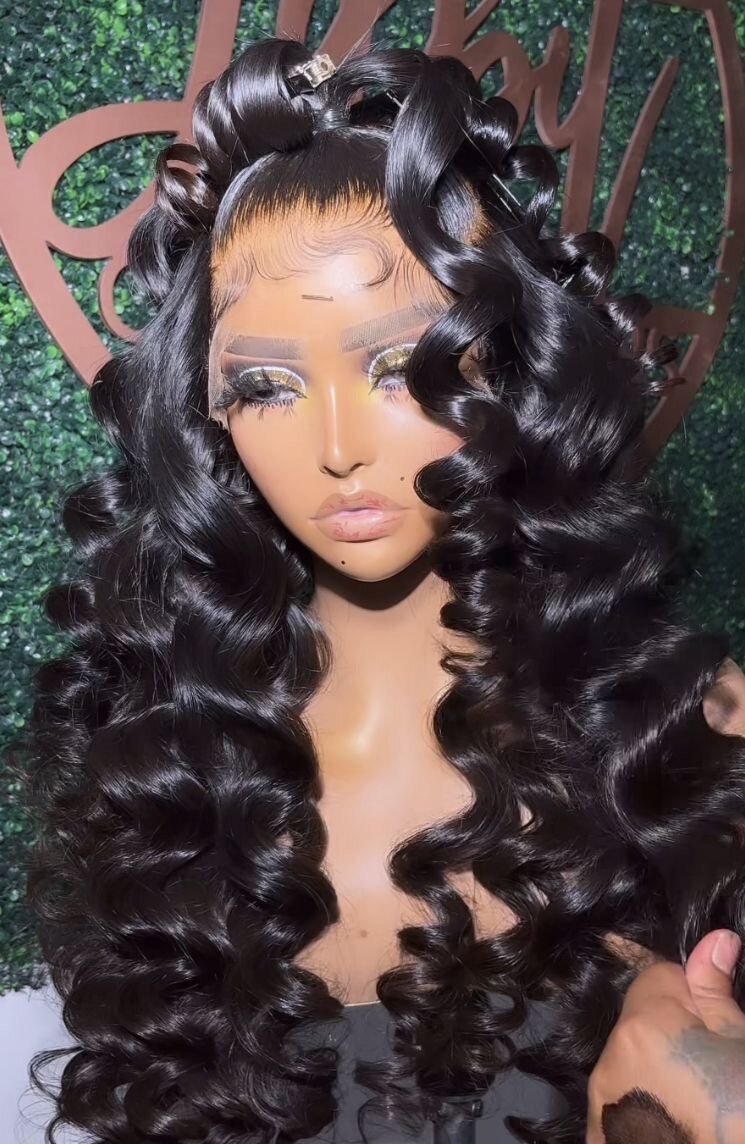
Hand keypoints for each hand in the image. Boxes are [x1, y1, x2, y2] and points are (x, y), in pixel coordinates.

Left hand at [586, 930, 744, 1143]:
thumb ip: (717, 993)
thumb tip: (714, 939)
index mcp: (644, 1029)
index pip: (656, 978)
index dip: (693, 995)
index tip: (717, 1023)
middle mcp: (610, 1066)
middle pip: (640, 1026)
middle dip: (675, 1039)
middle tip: (717, 1076)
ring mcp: (602, 1113)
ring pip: (628, 1070)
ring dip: (658, 1080)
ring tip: (702, 1114)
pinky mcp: (601, 1142)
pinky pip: (618, 1113)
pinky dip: (643, 1116)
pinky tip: (681, 1131)